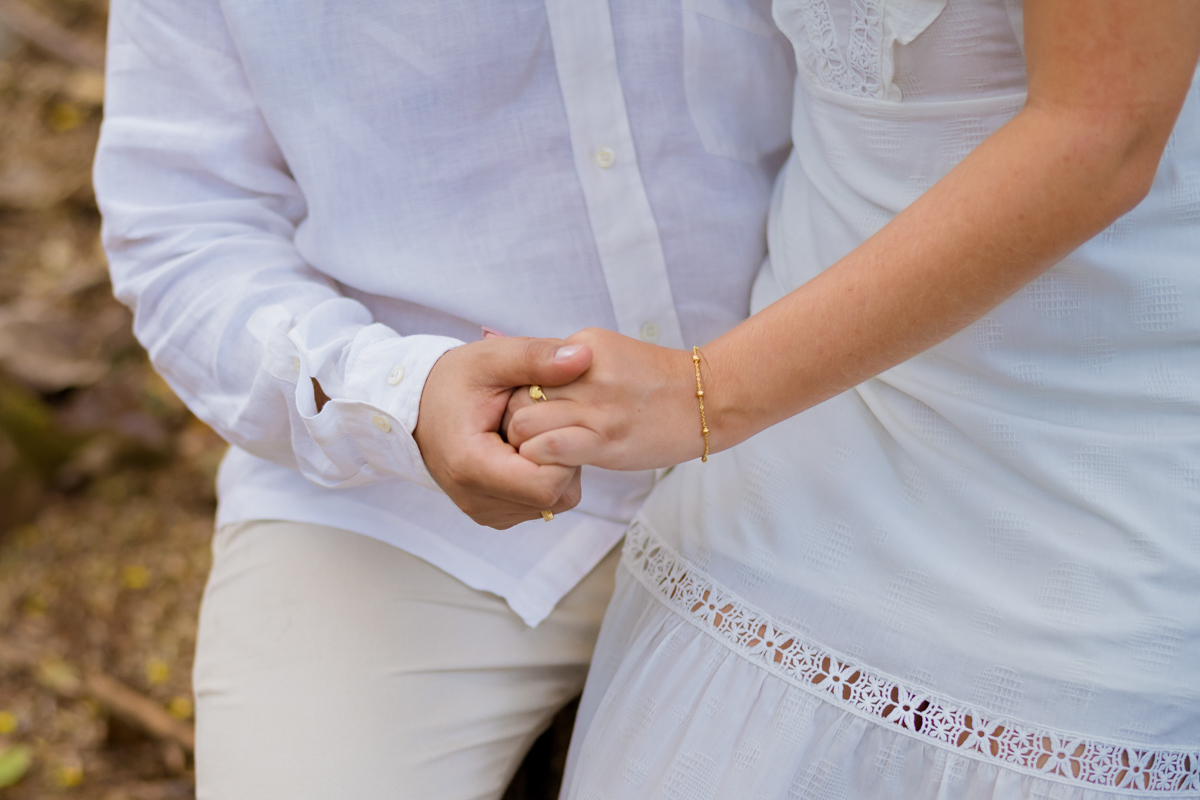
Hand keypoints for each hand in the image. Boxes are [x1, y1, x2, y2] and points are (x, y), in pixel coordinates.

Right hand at [414, 337, 592, 528]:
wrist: (417, 409)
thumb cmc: (451, 382)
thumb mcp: (491, 358)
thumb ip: (536, 357)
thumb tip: (584, 356)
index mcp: (471, 467)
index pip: (548, 483)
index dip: (562, 449)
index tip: (547, 417)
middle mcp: (476, 501)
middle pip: (557, 495)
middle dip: (563, 456)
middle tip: (542, 422)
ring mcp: (485, 513)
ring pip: (554, 502)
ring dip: (555, 467)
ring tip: (530, 435)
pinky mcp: (493, 516)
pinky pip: (540, 505)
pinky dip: (542, 477)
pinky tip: (523, 451)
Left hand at [504, 328, 705, 470]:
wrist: (707, 398)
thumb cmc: (656, 382)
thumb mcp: (608, 354)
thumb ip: (569, 362)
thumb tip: (532, 377)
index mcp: (581, 348)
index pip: (524, 370)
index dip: (518, 396)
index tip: (528, 413)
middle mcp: (582, 372)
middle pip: (516, 396)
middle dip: (512, 421)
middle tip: (525, 439)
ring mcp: (594, 406)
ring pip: (523, 423)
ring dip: (523, 445)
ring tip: (539, 454)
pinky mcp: (605, 439)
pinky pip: (549, 449)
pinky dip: (541, 460)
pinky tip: (554, 465)